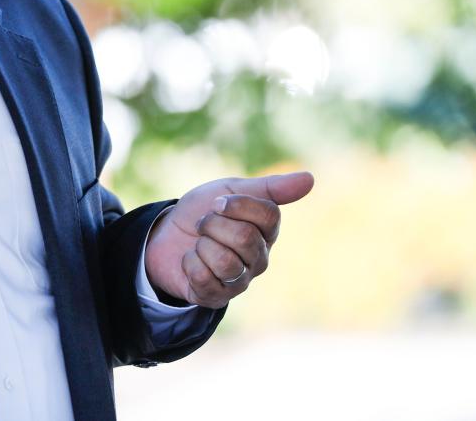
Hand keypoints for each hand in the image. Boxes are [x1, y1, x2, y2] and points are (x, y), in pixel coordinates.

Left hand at [143, 171, 313, 308]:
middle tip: (203, 224)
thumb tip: (310, 179)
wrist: (165, 234)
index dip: (238, 205)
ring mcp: (240, 282)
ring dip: (201, 245)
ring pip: (225, 261)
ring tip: (198, 243)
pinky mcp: (216, 297)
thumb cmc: (203, 211)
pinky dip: (188, 263)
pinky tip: (189, 261)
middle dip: (213, 224)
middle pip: (245, 238)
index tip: (217, 202)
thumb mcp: (230, 190)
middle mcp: (259, 259)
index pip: (269, 216)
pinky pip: (204, 278)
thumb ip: (270, 187)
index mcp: (267, 232)